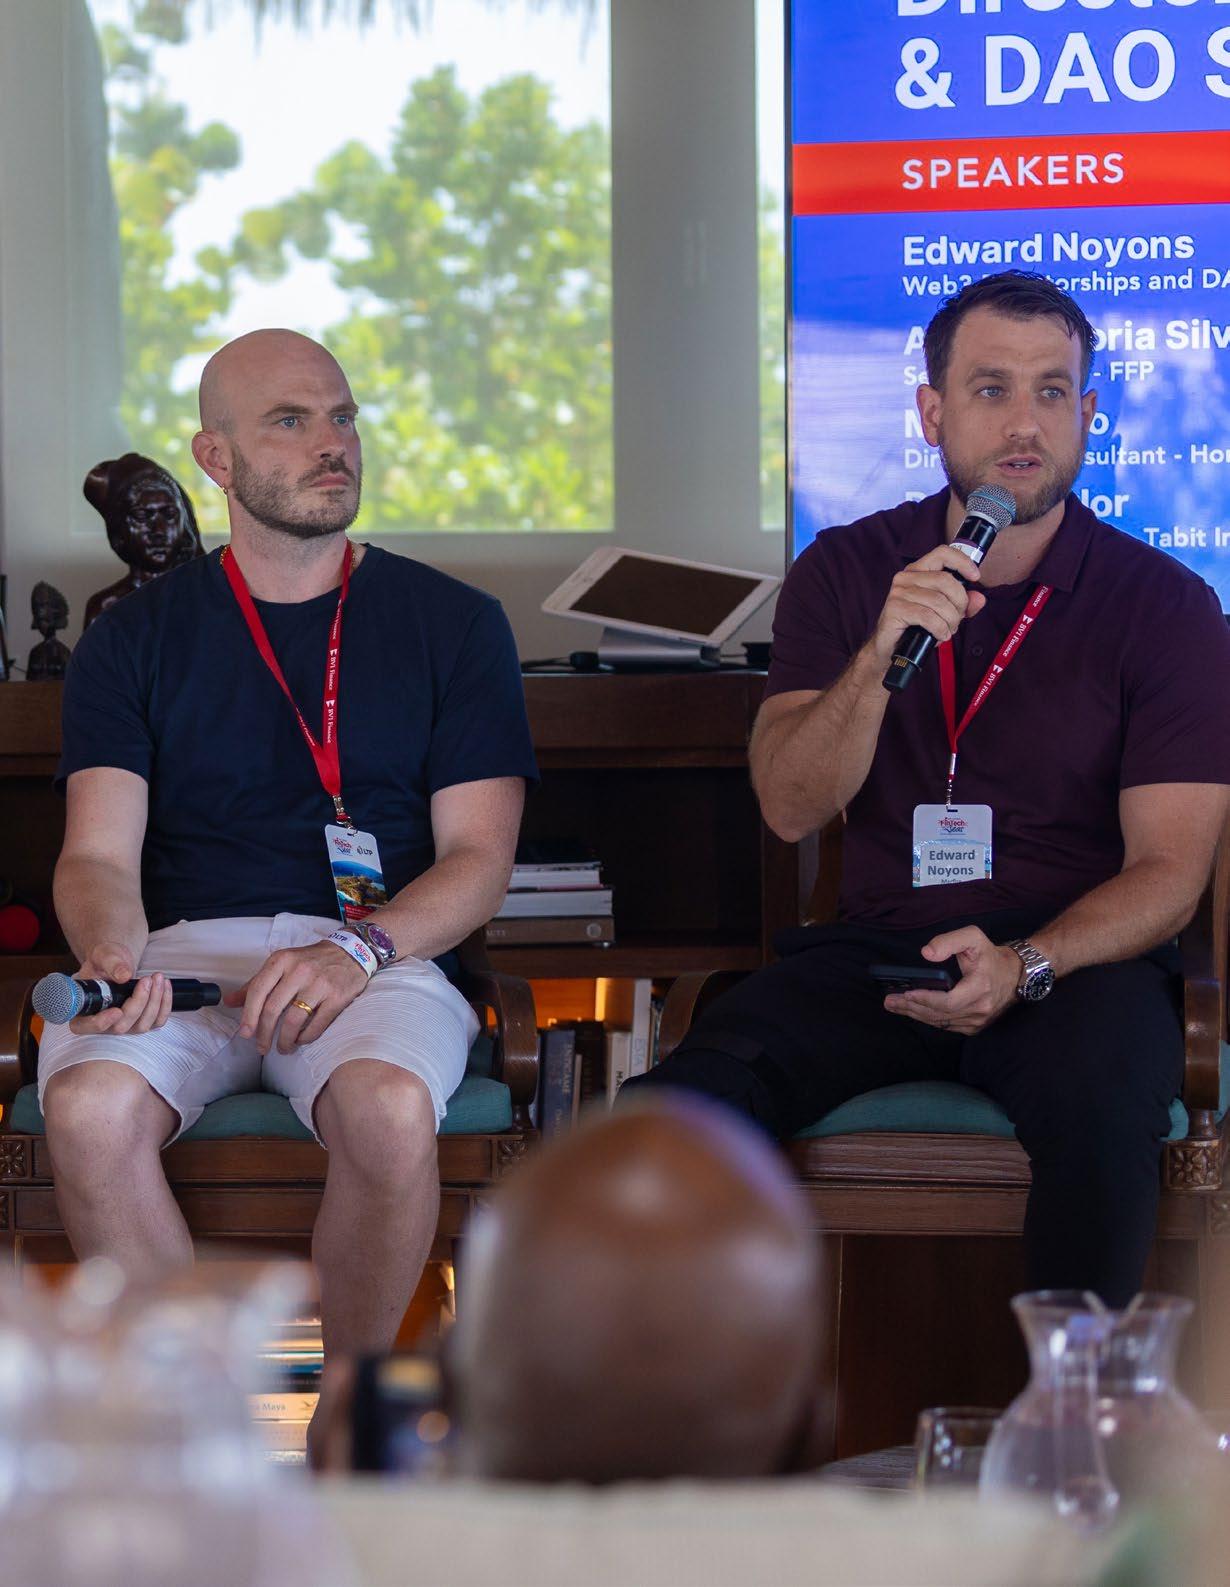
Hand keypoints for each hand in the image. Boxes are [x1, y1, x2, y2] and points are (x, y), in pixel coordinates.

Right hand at [68, 940, 171, 1037]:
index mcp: (83, 1010)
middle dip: (138, 1003)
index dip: (100, 1024)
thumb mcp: (103, 955)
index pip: (85, 1026)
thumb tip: (123, 975)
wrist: (118, 962)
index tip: (117, 1011)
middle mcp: (102, 1023)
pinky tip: (165, 985)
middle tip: (146, 979)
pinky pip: (157, 1021)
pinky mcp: (142, 1021)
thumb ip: (111, 963)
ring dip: (154, 1002)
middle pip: (121, 1027)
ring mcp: (124, 1025)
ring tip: (157, 977)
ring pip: (141, 1026)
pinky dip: (165, 1004)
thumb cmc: (105, 960)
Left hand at [224, 939, 369, 1054]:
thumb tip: (228, 1001)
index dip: (248, 1016)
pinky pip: (317, 1025)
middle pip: (273, 1009)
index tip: (245, 1034)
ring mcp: (320, 984)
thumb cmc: (311, 961)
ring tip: (282, 1048)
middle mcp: (299, 970)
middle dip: (264, 1034)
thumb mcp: (282, 965)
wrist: (351, 953)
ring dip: (285, 1040)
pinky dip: (305, 1038)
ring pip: (294, 1020)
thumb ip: (256, 984)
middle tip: (262, 1047)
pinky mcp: (337, 997)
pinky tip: (300, 1040)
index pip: (258, 991)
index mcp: (282, 960)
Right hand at [871, 545, 986, 667]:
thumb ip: (963, 605)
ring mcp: (898, 592)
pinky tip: (940, 635)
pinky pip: (928, 616)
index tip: (975, 577)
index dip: (962, 562)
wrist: (889, 648)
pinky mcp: (894, 609)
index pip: (942, 553)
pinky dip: (940, 628)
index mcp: (918, 571)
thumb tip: (980, 598)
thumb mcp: (944, 614)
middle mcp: (906, 577)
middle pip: (945, 580)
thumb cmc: (915, 628)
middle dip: (959, 603)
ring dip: (950, 620)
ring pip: (938, 601)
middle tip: (958, 618)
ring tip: (948, 630)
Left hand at [882, 926, 1020, 1035]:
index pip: (949, 1001)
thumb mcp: (973, 938)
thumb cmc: (990, 955)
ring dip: (916, 1014)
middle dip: (912, 1007)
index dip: (926, 999)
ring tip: (896, 1006)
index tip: (907, 993)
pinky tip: (914, 1012)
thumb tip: (927, 954)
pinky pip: (947, 1026)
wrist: (1015, 975)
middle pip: (940, 1014)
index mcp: (980, 988)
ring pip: (941, 1022)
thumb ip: (949, 942)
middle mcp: (980, 1008)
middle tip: (890, 1001)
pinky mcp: (975, 1026)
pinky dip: (929, 1019)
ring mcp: (978, 1020)